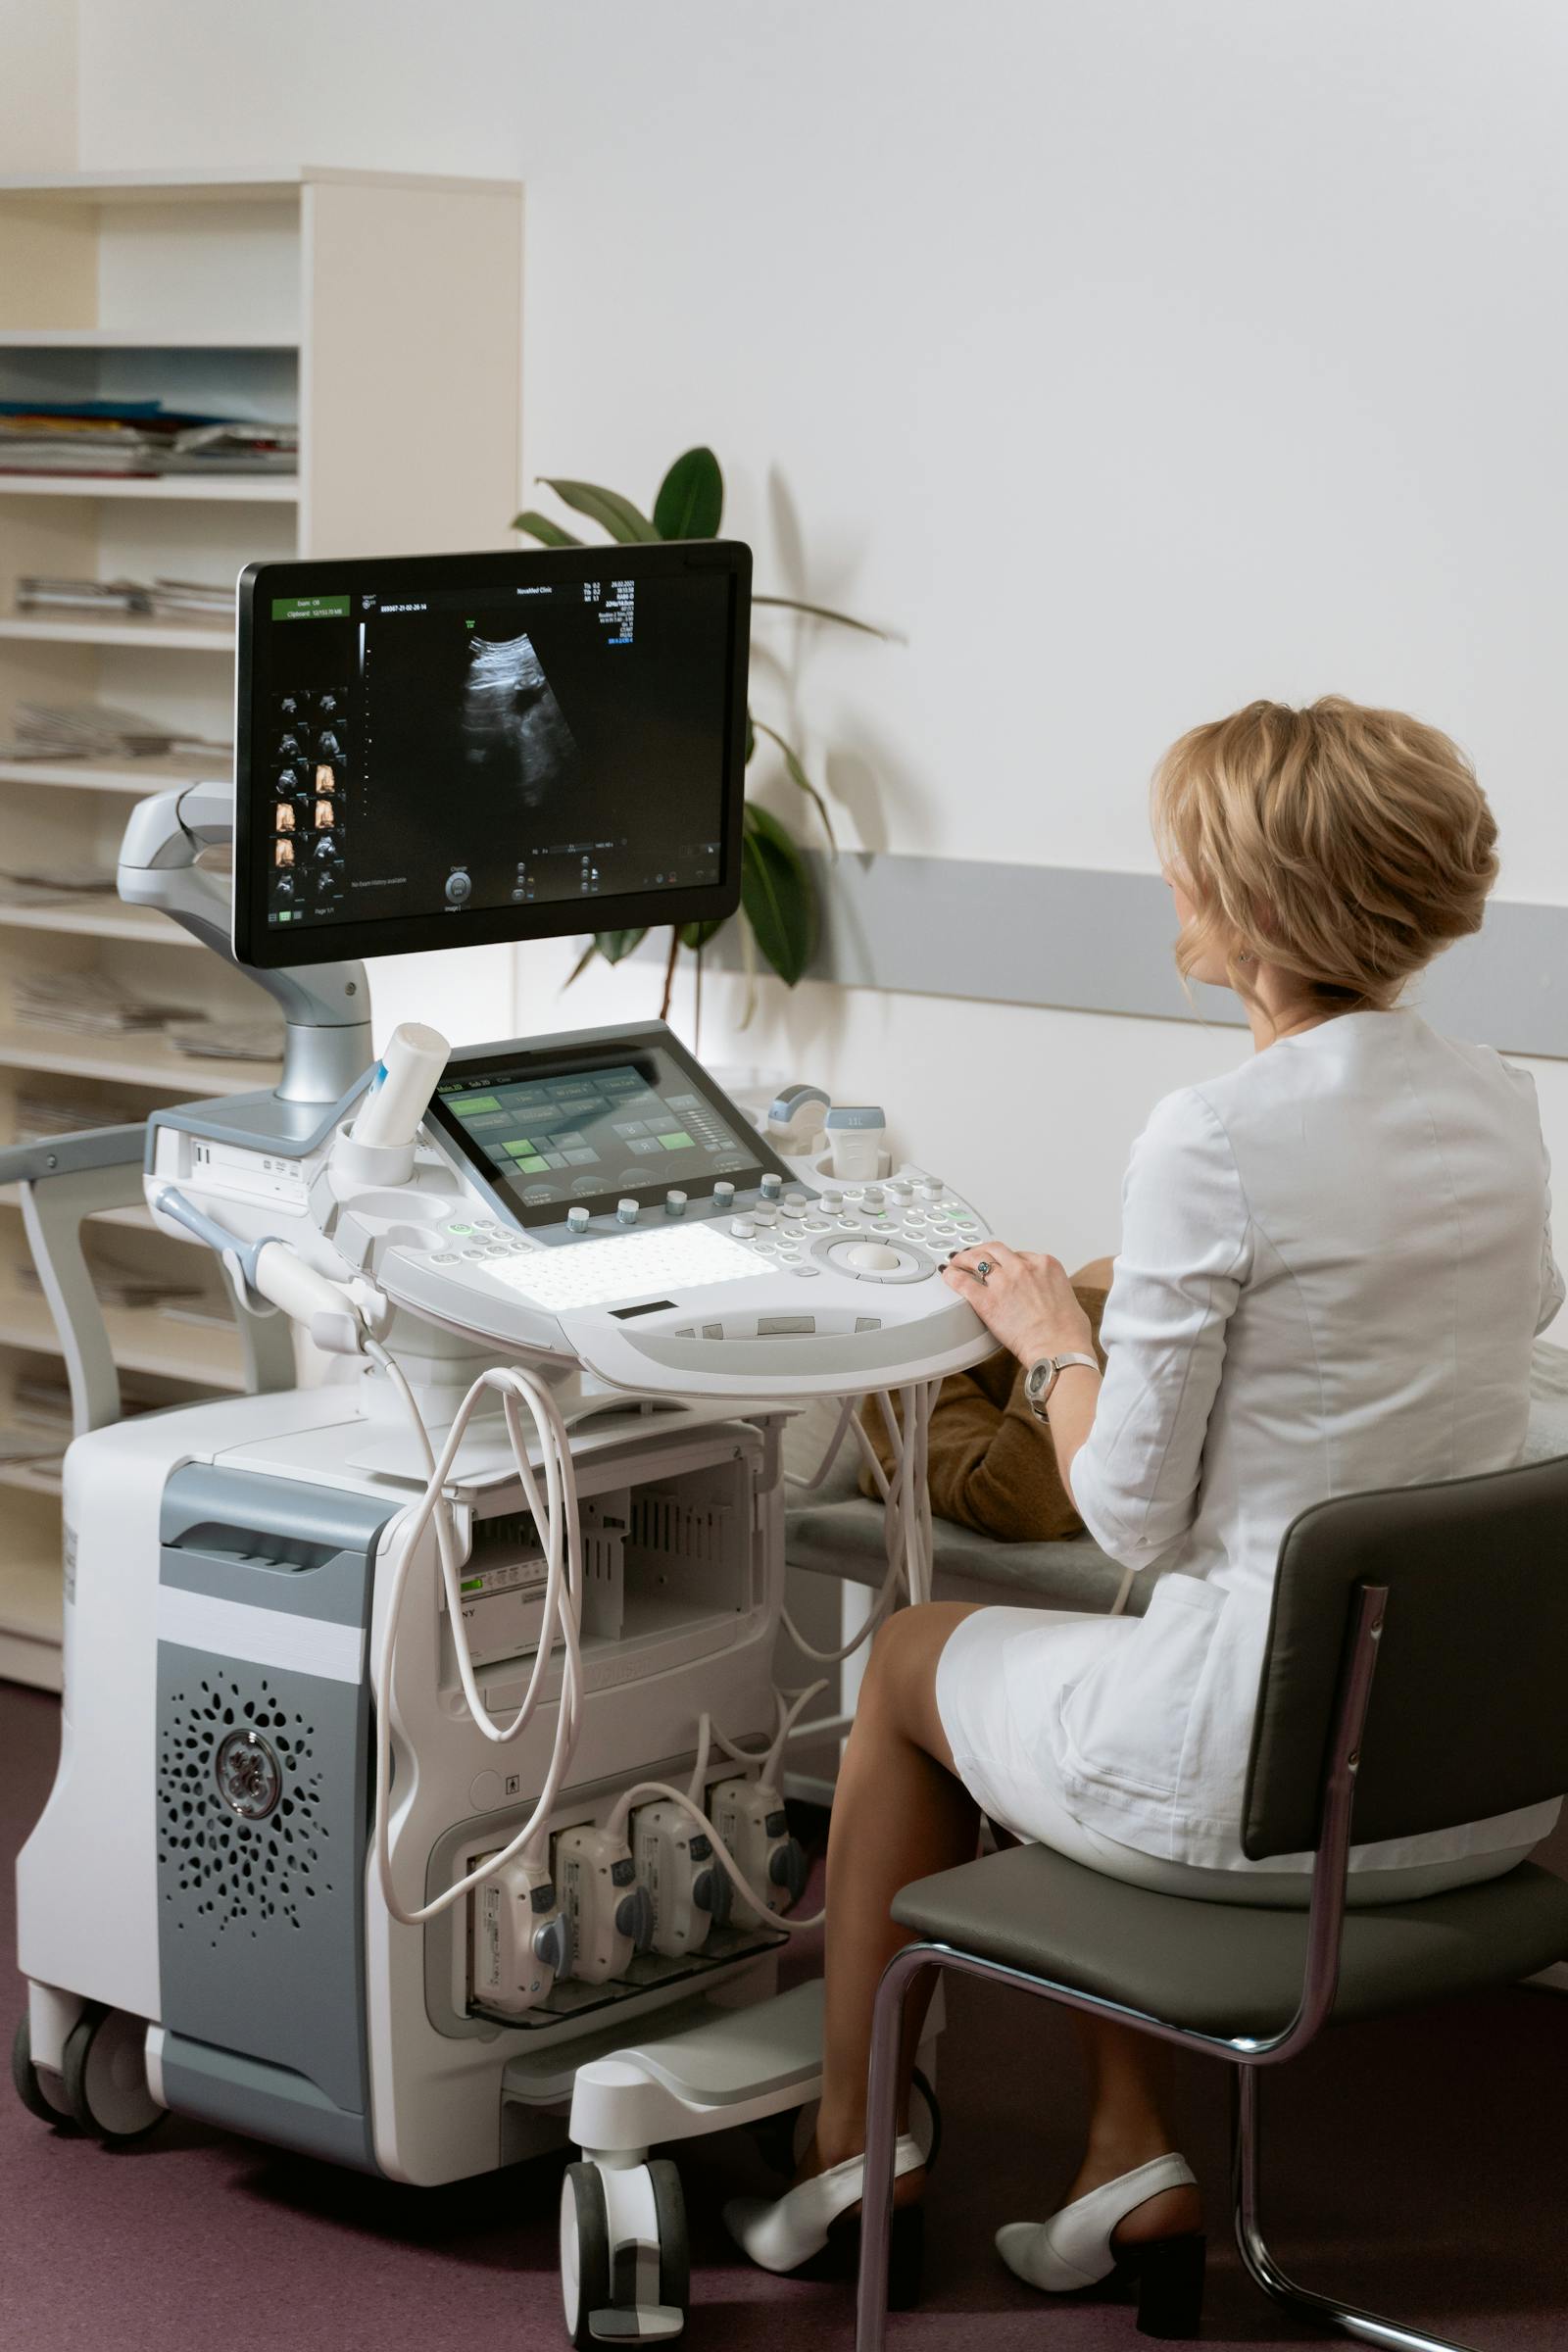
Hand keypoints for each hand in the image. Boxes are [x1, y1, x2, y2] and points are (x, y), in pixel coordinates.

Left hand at [942, 1240, 1095, 1366]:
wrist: (1060, 1350)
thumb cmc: (1069, 1333)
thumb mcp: (1070, 1300)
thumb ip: (1056, 1292)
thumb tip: (1053, 1298)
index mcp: (1046, 1265)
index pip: (1019, 1254)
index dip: (1007, 1260)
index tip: (1001, 1266)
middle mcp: (1024, 1268)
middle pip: (996, 1249)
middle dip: (983, 1251)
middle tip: (975, 1257)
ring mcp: (1005, 1282)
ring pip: (977, 1258)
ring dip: (965, 1258)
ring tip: (957, 1262)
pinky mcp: (987, 1301)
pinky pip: (963, 1282)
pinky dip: (952, 1276)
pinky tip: (948, 1276)